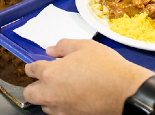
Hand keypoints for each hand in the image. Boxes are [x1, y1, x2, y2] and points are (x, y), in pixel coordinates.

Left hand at [24, 39, 153, 114]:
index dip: (34, 66)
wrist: (124, 91)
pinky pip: (58, 112)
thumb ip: (63, 46)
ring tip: (63, 88)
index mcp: (50, 73)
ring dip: (48, 96)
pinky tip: (73, 97)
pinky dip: (61, 105)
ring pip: (44, 105)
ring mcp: (60, 109)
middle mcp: (50, 94)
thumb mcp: (84, 46)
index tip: (39, 65)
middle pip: (30, 93)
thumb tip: (50, 50)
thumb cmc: (105, 66)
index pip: (31, 70)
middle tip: (48, 79)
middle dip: (35, 85)